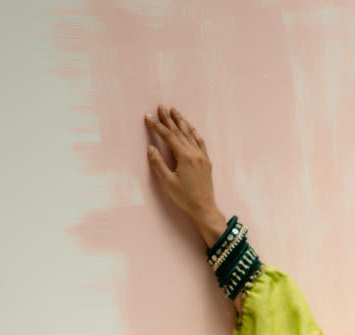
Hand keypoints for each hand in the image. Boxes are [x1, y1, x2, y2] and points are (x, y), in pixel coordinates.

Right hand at [144, 104, 217, 222]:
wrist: (204, 209)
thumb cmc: (185, 198)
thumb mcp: (168, 182)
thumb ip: (158, 164)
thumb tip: (150, 148)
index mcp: (185, 157)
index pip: (168, 137)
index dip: (157, 126)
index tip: (148, 116)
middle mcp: (195, 153)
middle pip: (179, 132)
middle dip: (169, 119)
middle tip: (161, 106)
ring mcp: (202, 156)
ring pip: (191, 134)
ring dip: (181, 121)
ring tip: (174, 111)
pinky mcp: (206, 161)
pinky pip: (200, 141)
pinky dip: (194, 132)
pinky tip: (190, 127)